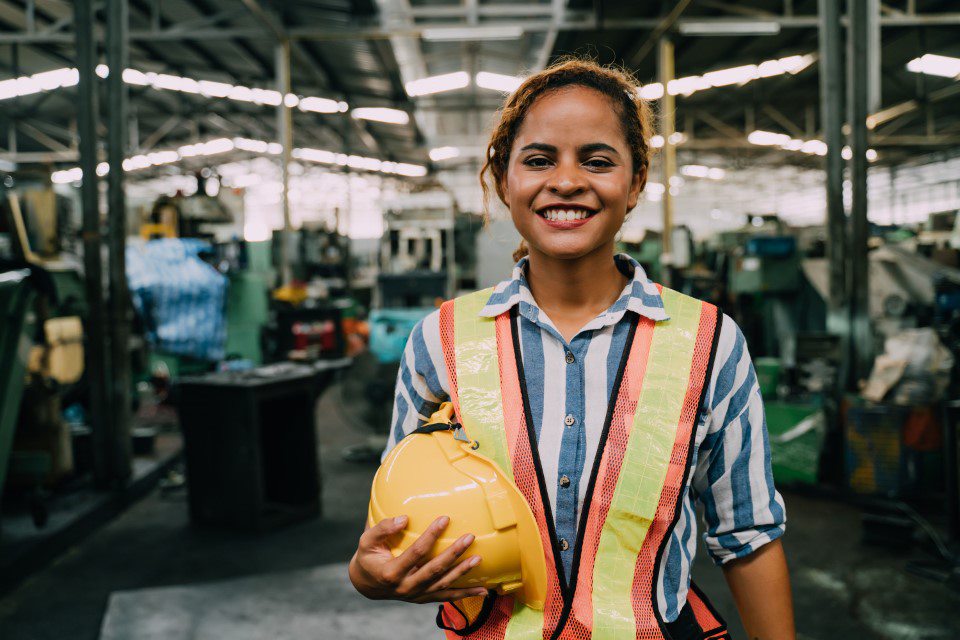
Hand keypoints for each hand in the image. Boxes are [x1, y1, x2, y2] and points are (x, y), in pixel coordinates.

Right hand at [349, 515, 486, 603]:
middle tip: (469, 537)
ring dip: (462, 572)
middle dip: (454, 553)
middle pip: (434, 570)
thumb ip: (383, 528)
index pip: (416, 552)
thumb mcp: (366, 541)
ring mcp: (416, 595)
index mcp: (391, 572)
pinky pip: (446, 597)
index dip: (431, 536)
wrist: (366, 584)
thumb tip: (404, 518)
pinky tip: (483, 591)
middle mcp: (406, 587)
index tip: (445, 519)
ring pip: (443, 584)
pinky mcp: (423, 598)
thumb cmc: (368, 557)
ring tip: (478, 559)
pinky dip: (465, 594)